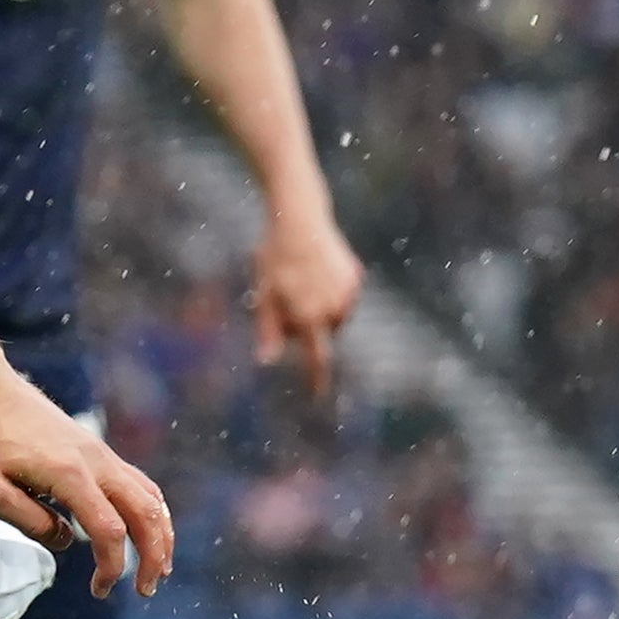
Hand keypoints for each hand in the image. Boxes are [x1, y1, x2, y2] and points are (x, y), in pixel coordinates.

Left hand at [0, 363, 173, 596]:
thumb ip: (31, 523)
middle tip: (145, 590)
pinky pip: (136, 481)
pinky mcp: (93, 448)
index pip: (109, 531)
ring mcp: (98, 452)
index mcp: (69, 475)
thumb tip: (65, 542)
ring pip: (149, 495)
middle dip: (154, 555)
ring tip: (159, 565)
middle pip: (146, 513)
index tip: (100, 590)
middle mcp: (95, 461)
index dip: (112, 566)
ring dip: (160, 532)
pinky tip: (141, 528)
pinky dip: (148, 510)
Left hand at [249, 207, 365, 393]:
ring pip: (334, 315)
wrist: (298, 219)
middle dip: (306, 326)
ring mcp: (348, 292)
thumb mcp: (264, 296)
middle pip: (322, 333)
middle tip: (284, 297)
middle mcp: (335, 309)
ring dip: (319, 309)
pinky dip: (330, 291)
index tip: (319, 399)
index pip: (319, 358)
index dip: (319, 381)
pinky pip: (343, 295)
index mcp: (310, 317)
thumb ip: (268, 331)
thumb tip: (266, 363)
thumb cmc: (273, 260)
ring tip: (300, 280)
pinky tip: (316, 269)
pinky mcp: (354, 276)